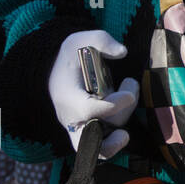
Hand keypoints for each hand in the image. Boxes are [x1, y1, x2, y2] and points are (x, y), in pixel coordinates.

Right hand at [49, 30, 138, 157]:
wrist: (55, 70)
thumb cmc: (70, 56)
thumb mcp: (80, 39)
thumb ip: (101, 40)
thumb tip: (122, 52)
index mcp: (66, 97)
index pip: (89, 110)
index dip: (113, 105)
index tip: (129, 93)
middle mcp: (71, 118)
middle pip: (90, 141)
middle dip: (112, 134)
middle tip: (127, 115)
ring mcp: (79, 128)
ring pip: (102, 142)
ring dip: (124, 118)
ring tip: (129, 89)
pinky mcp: (89, 131)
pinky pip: (103, 144)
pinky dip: (119, 132)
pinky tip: (127, 102)